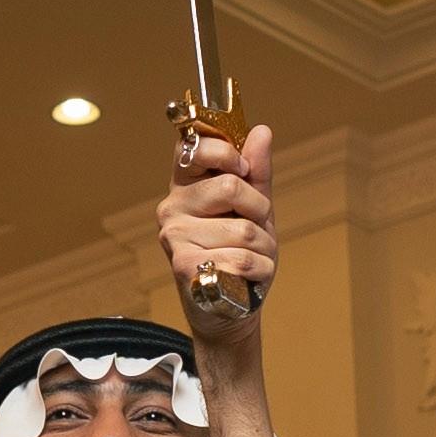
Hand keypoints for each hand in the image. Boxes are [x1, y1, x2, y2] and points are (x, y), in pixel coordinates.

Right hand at [158, 116, 281, 351]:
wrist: (230, 306)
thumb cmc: (240, 252)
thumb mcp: (254, 208)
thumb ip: (256, 172)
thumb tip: (261, 131)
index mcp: (185, 186)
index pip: (194, 146)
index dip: (227, 152)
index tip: (242, 169)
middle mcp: (171, 207)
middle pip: (230, 186)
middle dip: (259, 210)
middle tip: (255, 228)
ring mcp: (174, 237)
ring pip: (244, 230)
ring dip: (264, 248)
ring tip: (252, 259)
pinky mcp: (183, 266)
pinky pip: (242, 259)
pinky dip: (260, 272)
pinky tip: (248, 279)